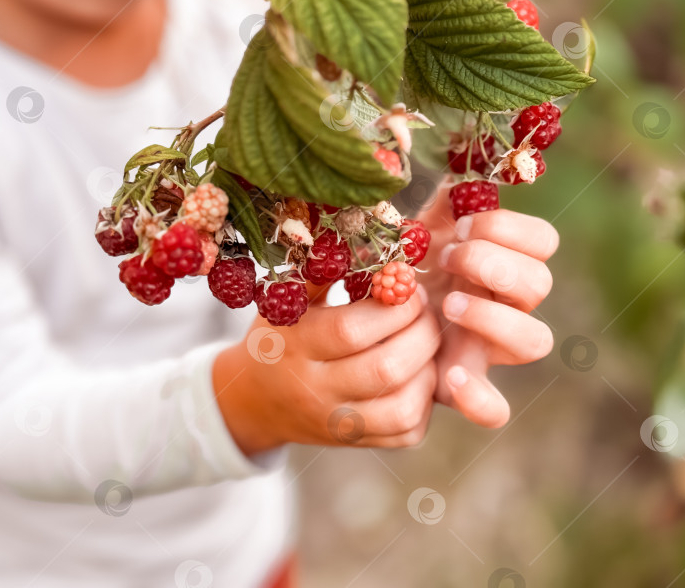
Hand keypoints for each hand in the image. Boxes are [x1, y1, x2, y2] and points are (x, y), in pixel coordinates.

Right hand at [213, 288, 440, 454]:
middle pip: (384, 369)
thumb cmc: (280, 336)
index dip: (393, 305)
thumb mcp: (287, 300)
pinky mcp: (356, 442)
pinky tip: (417, 374)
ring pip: (403, 408)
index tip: (407, 285)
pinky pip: (406, 432)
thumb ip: (326, 271)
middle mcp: (314, 391)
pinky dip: (425, 401)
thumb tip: (376, 243)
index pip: (352, 330)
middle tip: (426, 311)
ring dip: (428, 369)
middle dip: (421, 333)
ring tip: (424, 342)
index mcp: (295, 347)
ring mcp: (336, 424)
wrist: (256, 399)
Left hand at [416, 185, 558, 427]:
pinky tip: (448, 372)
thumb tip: (460, 176)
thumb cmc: (397, 266)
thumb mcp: (414, 227)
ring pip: (536, 341)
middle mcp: (505, 306)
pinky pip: (495, 410)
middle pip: (540, 285)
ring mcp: (488, 349)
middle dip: (494, 264)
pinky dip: (480, 397)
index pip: (543, 242)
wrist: (362, 318)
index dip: (510, 229)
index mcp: (499, 262)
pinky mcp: (462, 386)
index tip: (462, 224)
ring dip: (494, 316)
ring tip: (448, 303)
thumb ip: (440, 200)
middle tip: (448, 258)